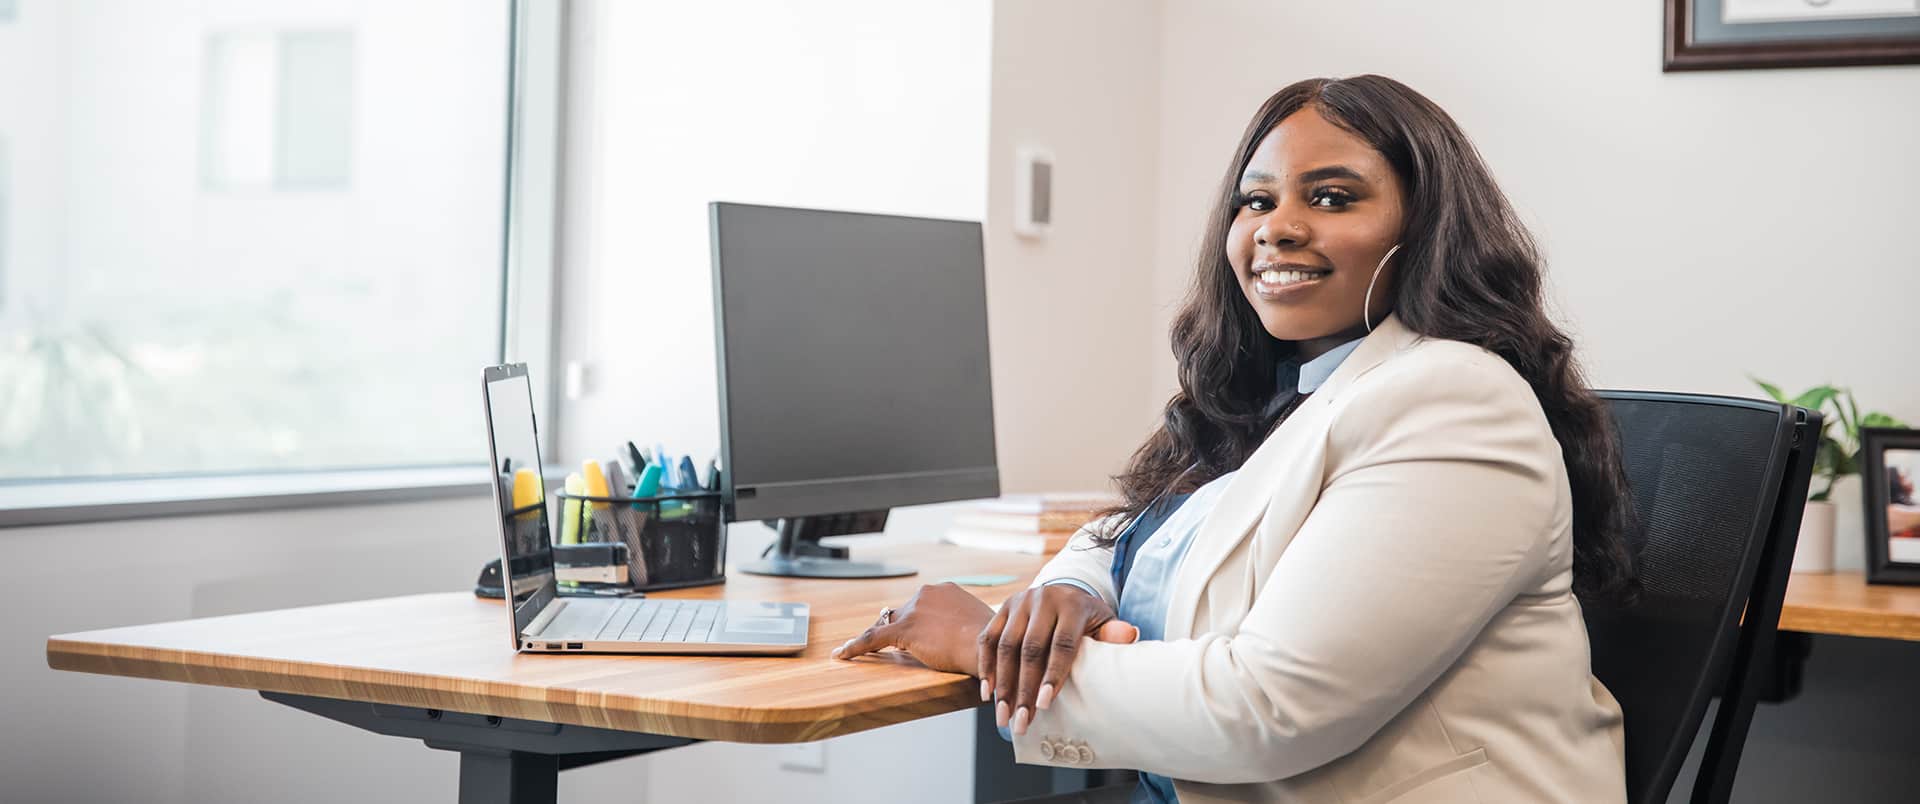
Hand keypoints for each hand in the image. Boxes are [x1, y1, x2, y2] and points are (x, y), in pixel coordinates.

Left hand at [832, 582, 995, 674]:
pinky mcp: (905, 629)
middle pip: (903, 613)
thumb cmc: (992, 643)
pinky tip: (841, 654)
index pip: (921, 604)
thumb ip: (961, 623)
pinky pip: (873, 637)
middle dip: (900, 629)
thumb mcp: (980, 624)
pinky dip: (855, 646)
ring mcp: (915, 610)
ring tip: (863, 649)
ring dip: (881, 637)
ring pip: (888, 624)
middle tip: (897, 647)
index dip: (914, 618)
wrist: (990, 649)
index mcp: (946, 590)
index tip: (913, 628)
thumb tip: (955, 635)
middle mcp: (927, 593)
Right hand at [980, 583, 1138, 736]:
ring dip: (1003, 684)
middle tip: (1020, 721)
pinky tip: (988, 693)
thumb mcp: (1104, 623)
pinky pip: (988, 639)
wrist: (1063, 593)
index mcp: (1072, 604)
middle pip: (1030, 648)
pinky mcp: (1002, 609)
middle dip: (1024, 689)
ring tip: (1003, 715)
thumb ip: (1113, 634)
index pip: (1062, 643)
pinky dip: (986, 667)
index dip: (1053, 675)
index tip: (1044, 704)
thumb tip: (1128, 635)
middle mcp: (1043, 599)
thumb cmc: (1087, 620)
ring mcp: (1019, 602)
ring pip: (1005, 646)